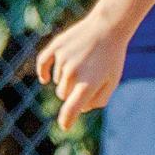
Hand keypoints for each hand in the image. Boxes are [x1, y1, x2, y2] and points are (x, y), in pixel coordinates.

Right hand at [35, 11, 129, 130]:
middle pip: (63, 95)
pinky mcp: (55, 48)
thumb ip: (98, 99)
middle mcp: (72, 74)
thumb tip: (81, 109)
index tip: (64, 127)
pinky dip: (43, 72)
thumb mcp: (112, 81)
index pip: (71, 109)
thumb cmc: (112, 58)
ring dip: (66, 79)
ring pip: (56, 80)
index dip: (67, 120)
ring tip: (83, 65)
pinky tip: (44, 79)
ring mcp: (62, 60)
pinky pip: (43, 63)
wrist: (109, 27)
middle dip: (72, 94)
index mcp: (87, 85)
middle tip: (86, 83)